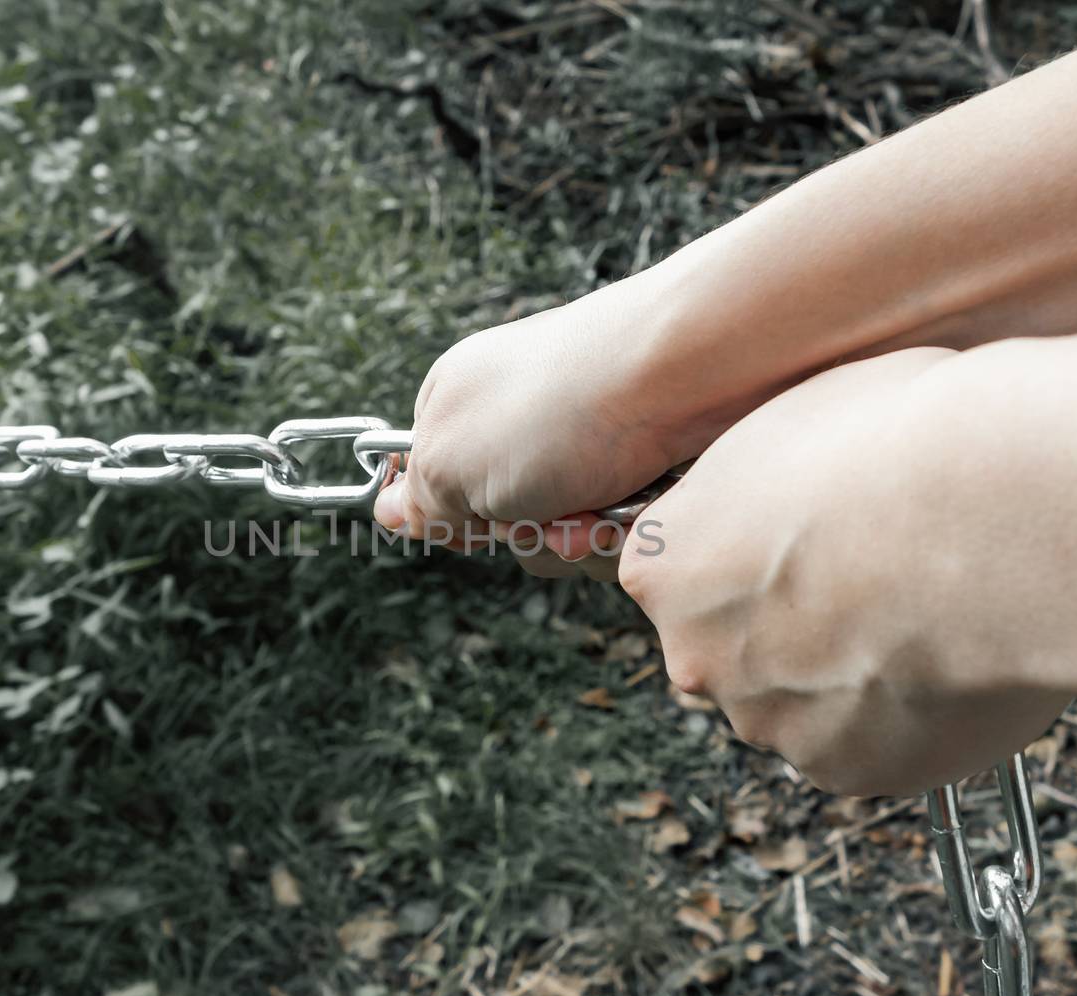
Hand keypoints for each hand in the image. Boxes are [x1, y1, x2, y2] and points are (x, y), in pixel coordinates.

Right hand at [373, 275, 774, 577]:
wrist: (688, 371)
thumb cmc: (562, 408)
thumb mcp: (453, 462)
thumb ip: (420, 496)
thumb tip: (388, 513)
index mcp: (457, 403)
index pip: (434, 490)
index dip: (458, 520)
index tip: (479, 520)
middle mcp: (519, 422)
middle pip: (505, 526)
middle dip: (530, 537)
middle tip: (551, 510)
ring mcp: (583, 442)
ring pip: (565, 538)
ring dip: (581, 542)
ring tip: (607, 509)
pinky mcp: (642, 460)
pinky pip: (622, 530)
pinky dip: (631, 530)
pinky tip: (648, 505)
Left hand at [619, 346, 1068, 795]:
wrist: (994, 517)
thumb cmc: (900, 446)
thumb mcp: (800, 420)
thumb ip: (768, 482)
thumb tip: (795, 491)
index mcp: (665, 562)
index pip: (682, 571)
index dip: (752, 551)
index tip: (806, 536)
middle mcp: (695, 652)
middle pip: (735, 646)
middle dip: (797, 622)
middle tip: (877, 578)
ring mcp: (767, 719)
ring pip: (803, 700)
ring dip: (853, 670)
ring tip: (934, 612)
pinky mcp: (845, 769)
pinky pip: (871, 743)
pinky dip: (907, 714)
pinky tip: (955, 660)